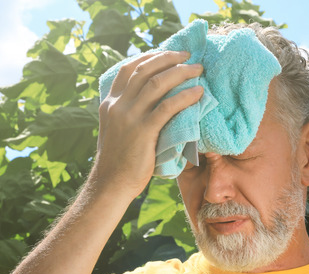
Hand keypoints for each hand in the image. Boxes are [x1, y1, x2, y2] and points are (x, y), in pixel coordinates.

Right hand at [90, 51, 203, 196]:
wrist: (111, 184)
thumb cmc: (119, 161)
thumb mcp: (116, 129)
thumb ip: (127, 112)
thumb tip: (152, 101)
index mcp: (110, 103)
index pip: (128, 69)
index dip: (149, 56)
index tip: (168, 53)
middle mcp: (117, 105)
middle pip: (144, 70)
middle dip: (169, 58)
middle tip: (188, 56)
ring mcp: (129, 117)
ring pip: (157, 83)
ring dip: (180, 73)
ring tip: (198, 70)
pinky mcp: (143, 131)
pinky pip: (167, 107)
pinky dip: (185, 96)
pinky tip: (198, 93)